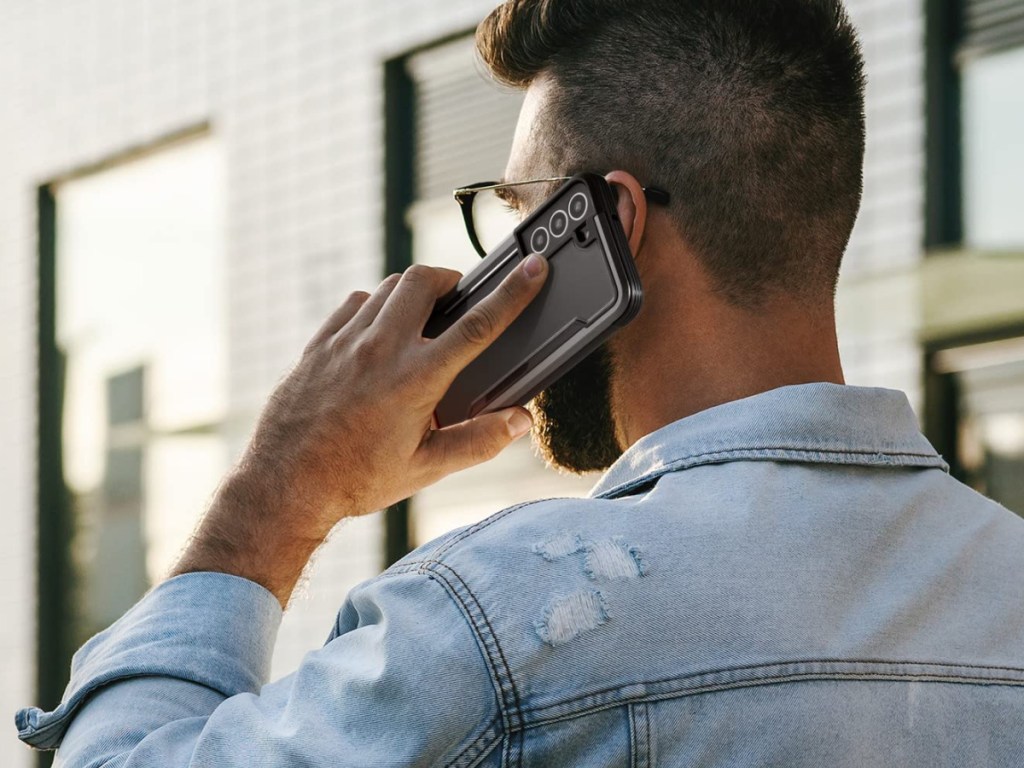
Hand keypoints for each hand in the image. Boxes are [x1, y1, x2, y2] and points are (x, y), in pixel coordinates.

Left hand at [171, 255, 549, 605]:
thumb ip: (478, 441)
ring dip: (413, 292)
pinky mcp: (319, 344)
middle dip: (450, 280)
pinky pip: (354, 303)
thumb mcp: (426, 469)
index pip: (478, 324)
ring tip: (421, 319)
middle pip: (425, 281)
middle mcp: (381, 350)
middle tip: (459, 300)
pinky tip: (379, 332)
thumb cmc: (355, 480)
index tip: (533, 267)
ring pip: (388, 286)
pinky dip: (375, 306)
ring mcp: (345, 342)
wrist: (284, 485)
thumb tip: (517, 422)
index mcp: (417, 379)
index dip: (513, 292)